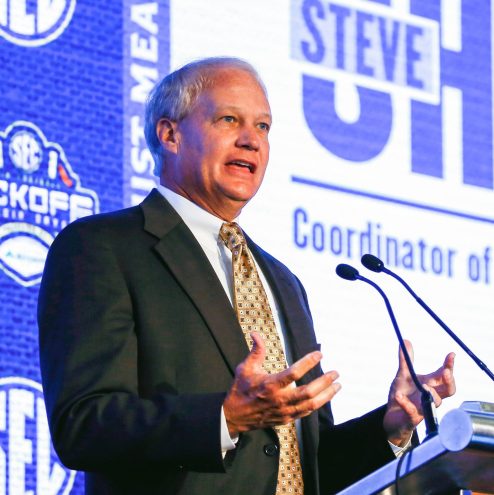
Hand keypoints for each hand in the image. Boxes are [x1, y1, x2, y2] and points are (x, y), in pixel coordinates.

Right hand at [223, 332, 340, 436]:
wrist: (235, 416)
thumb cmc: (240, 390)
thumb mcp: (245, 368)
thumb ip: (256, 351)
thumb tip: (255, 333)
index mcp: (270, 385)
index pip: (294, 373)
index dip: (309, 362)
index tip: (319, 354)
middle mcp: (279, 399)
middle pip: (308, 392)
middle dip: (325, 382)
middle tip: (335, 373)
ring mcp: (284, 411)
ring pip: (311, 404)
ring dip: (326, 395)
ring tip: (337, 385)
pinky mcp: (286, 419)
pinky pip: (306, 413)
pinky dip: (317, 404)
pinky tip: (324, 397)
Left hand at [383, 340, 455, 445]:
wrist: (392, 417)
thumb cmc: (403, 395)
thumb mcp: (403, 375)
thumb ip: (406, 360)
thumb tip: (406, 340)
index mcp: (430, 385)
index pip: (444, 376)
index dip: (449, 366)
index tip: (451, 354)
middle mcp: (430, 397)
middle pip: (449, 391)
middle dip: (449, 381)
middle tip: (445, 372)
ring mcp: (422, 408)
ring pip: (435, 403)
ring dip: (431, 393)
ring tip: (424, 385)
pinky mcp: (412, 418)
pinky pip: (412, 412)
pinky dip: (406, 403)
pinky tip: (398, 395)